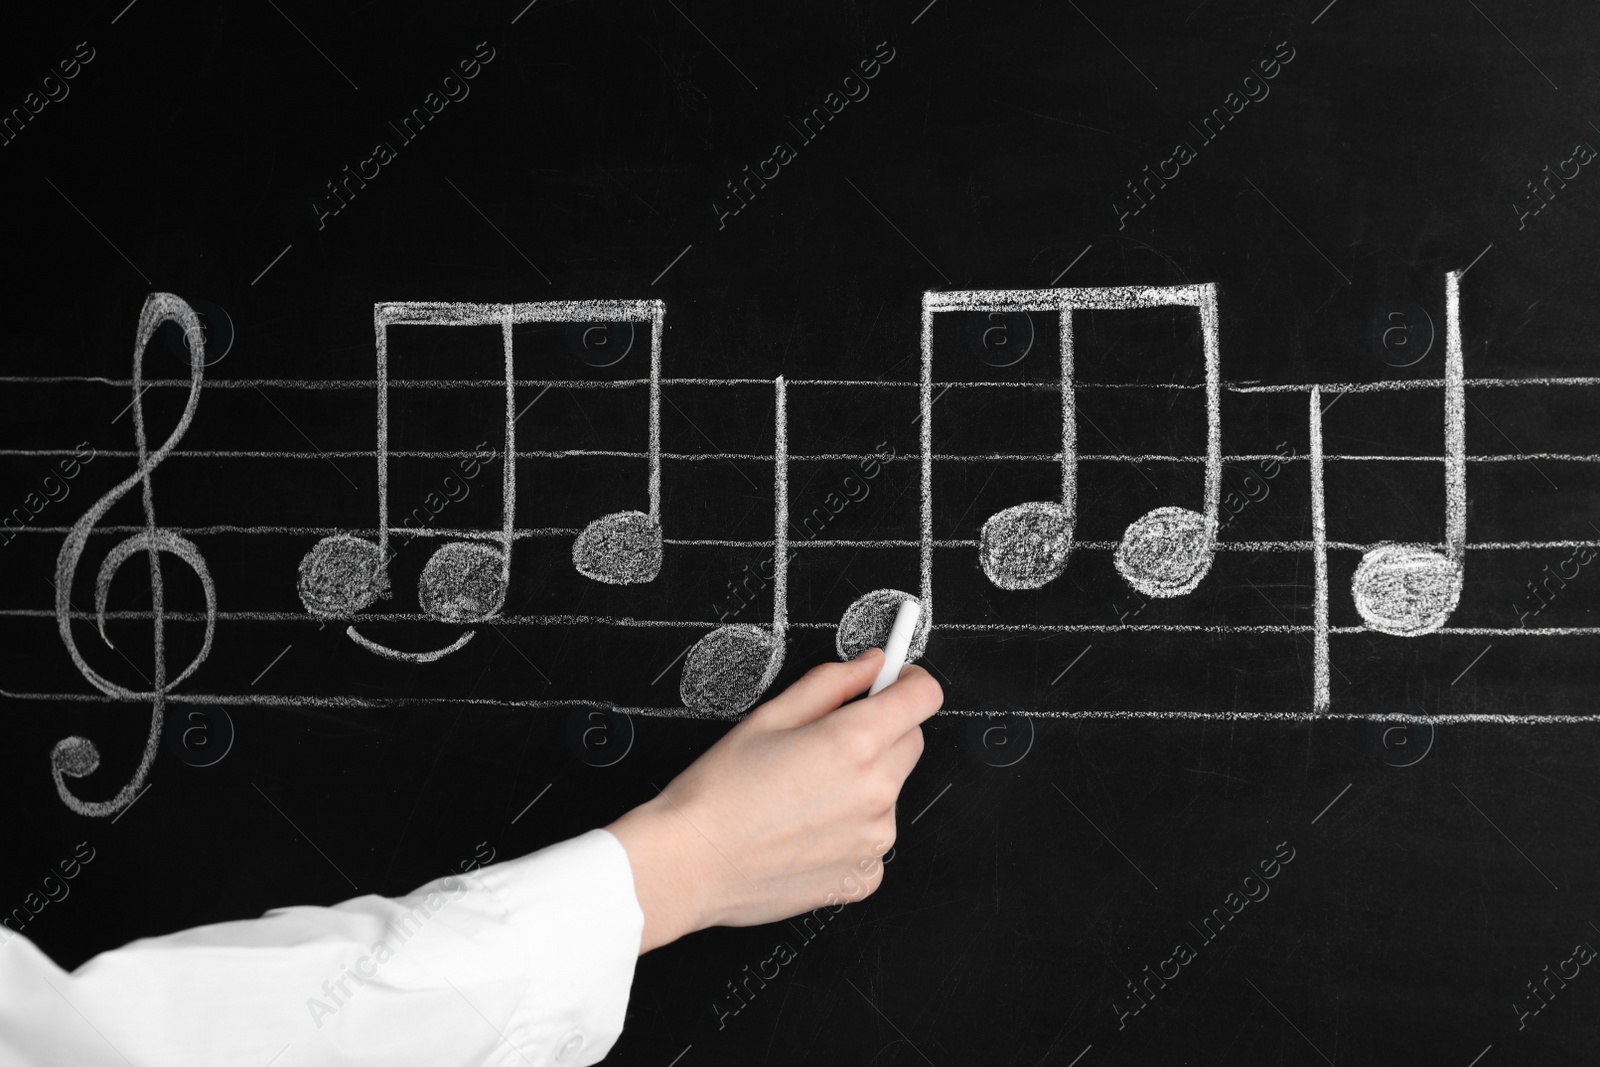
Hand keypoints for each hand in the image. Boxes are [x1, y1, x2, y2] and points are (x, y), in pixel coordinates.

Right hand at [605, 649, 941, 952]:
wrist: (692, 864)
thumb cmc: (720, 792)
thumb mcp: (770, 716)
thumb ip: (832, 682)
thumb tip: (871, 665)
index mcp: (856, 742)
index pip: (924, 696)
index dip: (908, 682)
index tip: (891, 684)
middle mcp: (877, 791)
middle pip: (911, 741)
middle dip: (882, 732)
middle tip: (827, 742)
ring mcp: (875, 839)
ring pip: (890, 792)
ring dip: (864, 784)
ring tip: (805, 795)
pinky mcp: (865, 876)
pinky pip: (873, 838)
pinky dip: (851, 830)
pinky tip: (806, 830)